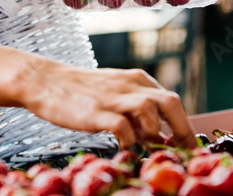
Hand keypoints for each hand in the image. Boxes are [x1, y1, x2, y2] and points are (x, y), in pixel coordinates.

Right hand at [16, 58, 195, 148]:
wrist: (44, 80)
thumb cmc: (80, 91)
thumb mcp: (114, 92)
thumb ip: (136, 109)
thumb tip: (160, 135)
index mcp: (137, 80)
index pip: (172, 101)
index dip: (184, 126)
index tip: (187, 147)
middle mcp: (130, 85)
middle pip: (171, 103)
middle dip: (182, 130)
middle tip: (183, 152)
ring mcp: (113, 98)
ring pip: (151, 111)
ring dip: (153, 134)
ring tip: (145, 147)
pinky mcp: (95, 112)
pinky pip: (124, 127)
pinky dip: (130, 140)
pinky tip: (124, 145)